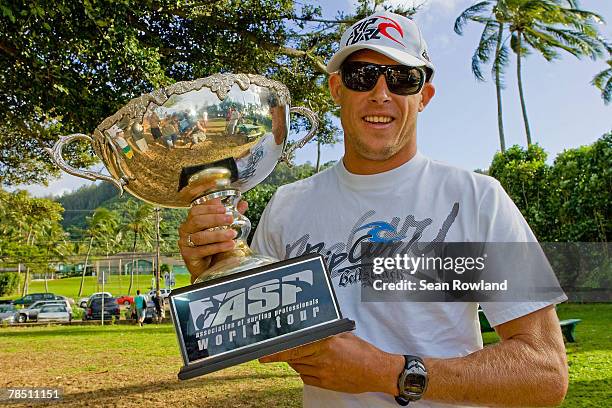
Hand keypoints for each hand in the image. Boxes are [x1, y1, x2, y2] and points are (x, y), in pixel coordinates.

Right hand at [178, 198, 247, 282]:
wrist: (207, 267)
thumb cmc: (212, 245)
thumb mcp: (221, 229)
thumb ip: (230, 216)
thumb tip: (243, 204)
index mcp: (191, 221)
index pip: (196, 210)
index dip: (209, 208)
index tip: (224, 209)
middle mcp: (186, 230)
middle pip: (197, 221)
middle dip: (215, 219)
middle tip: (230, 219)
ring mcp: (185, 243)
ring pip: (200, 237)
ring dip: (218, 235)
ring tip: (232, 234)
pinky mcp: (188, 256)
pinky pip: (202, 250)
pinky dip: (217, 247)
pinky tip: (229, 245)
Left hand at [259, 332, 403, 394]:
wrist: (376, 372)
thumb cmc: (363, 352)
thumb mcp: (344, 335)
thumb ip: (326, 332)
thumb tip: (312, 327)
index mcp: (325, 344)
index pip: (294, 348)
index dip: (276, 352)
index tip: (263, 354)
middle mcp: (321, 359)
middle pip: (293, 358)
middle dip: (284, 355)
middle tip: (275, 353)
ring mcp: (323, 374)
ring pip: (299, 367)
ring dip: (297, 361)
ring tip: (306, 355)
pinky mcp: (325, 384)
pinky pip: (306, 377)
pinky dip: (305, 371)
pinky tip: (312, 365)